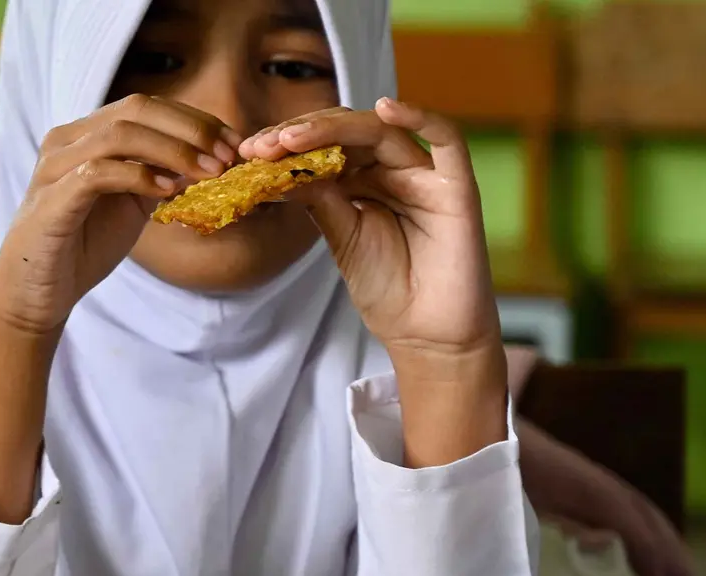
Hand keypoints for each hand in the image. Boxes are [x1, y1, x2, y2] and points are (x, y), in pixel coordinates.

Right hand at [0, 93, 241, 334]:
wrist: (38, 292)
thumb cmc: (83, 246)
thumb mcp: (133, 205)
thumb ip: (161, 177)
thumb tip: (210, 161)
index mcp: (87, 135)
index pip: (148, 108)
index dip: (196, 121)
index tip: (235, 144)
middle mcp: (67, 140)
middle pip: (137, 109)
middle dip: (191, 130)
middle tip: (228, 156)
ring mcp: (55, 166)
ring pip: (121, 134)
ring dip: (174, 151)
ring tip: (208, 173)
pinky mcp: (52, 198)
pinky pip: (99, 172)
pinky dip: (139, 176)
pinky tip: (168, 191)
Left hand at [239, 98, 500, 360]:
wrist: (426, 336)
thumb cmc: (388, 287)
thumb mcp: (341, 235)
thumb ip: (319, 196)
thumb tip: (277, 163)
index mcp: (366, 179)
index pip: (326, 145)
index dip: (287, 144)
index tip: (248, 155)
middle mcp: (395, 169)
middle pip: (349, 131)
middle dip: (301, 134)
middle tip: (261, 148)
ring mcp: (427, 174)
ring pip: (383, 130)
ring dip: (334, 127)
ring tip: (291, 139)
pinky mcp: (457, 185)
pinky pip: (447, 139)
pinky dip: (419, 116)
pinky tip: (385, 108)